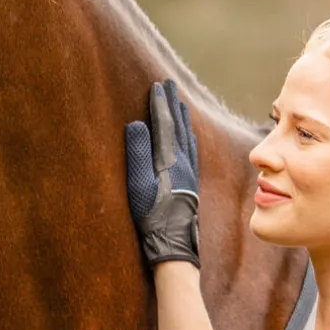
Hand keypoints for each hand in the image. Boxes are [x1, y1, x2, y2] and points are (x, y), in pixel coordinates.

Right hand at [125, 79, 199, 267]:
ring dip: (183, 119)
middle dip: (173, 104)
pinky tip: (189, 137)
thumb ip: (137, 153)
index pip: (164, 124)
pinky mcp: (191, 185)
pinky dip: (190, 137)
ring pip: (188, 138)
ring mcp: (189, 174)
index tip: (157, 85)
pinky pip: (192, 151)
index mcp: (169, 160)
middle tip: (170, 85)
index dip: (160, 104)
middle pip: (179, 127)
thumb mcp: (138, 185)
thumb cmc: (151, 217)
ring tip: (180, 104)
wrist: (174, 245)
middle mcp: (183, 164)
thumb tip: (137, 124)